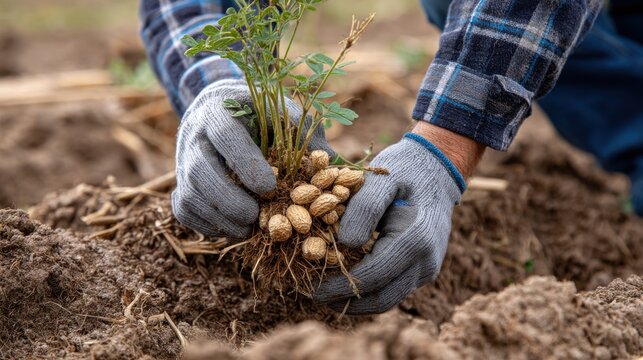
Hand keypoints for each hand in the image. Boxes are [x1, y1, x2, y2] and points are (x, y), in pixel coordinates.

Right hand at [172, 79, 333, 237]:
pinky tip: (233, 228)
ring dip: (219, 218)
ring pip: (188, 194)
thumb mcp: (280, 109)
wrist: (218, 109)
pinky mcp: (179, 182)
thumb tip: (329, 159)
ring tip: (248, 229)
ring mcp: (182, 161)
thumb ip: (301, 129)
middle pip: (199, 170)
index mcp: (219, 110)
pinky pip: (184, 209)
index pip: (225, 135)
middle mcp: (193, 135)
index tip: (269, 188)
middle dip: (228, 200)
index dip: (245, 163)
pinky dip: (207, 224)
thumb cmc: (258, 112)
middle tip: (256, 217)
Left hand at [314, 132, 465, 313]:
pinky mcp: (423, 271)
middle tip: (313, 295)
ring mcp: (427, 269)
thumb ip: (364, 208)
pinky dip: (368, 291)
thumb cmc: (404, 171)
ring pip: (387, 300)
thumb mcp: (381, 179)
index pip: (372, 276)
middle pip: (380, 299)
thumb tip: (346, 243)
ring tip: (325, 293)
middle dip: (344, 301)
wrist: (437, 171)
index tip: (311, 289)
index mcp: (415, 239)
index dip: (339, 286)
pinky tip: (345, 281)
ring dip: (355, 300)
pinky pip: (393, 289)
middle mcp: (426, 261)